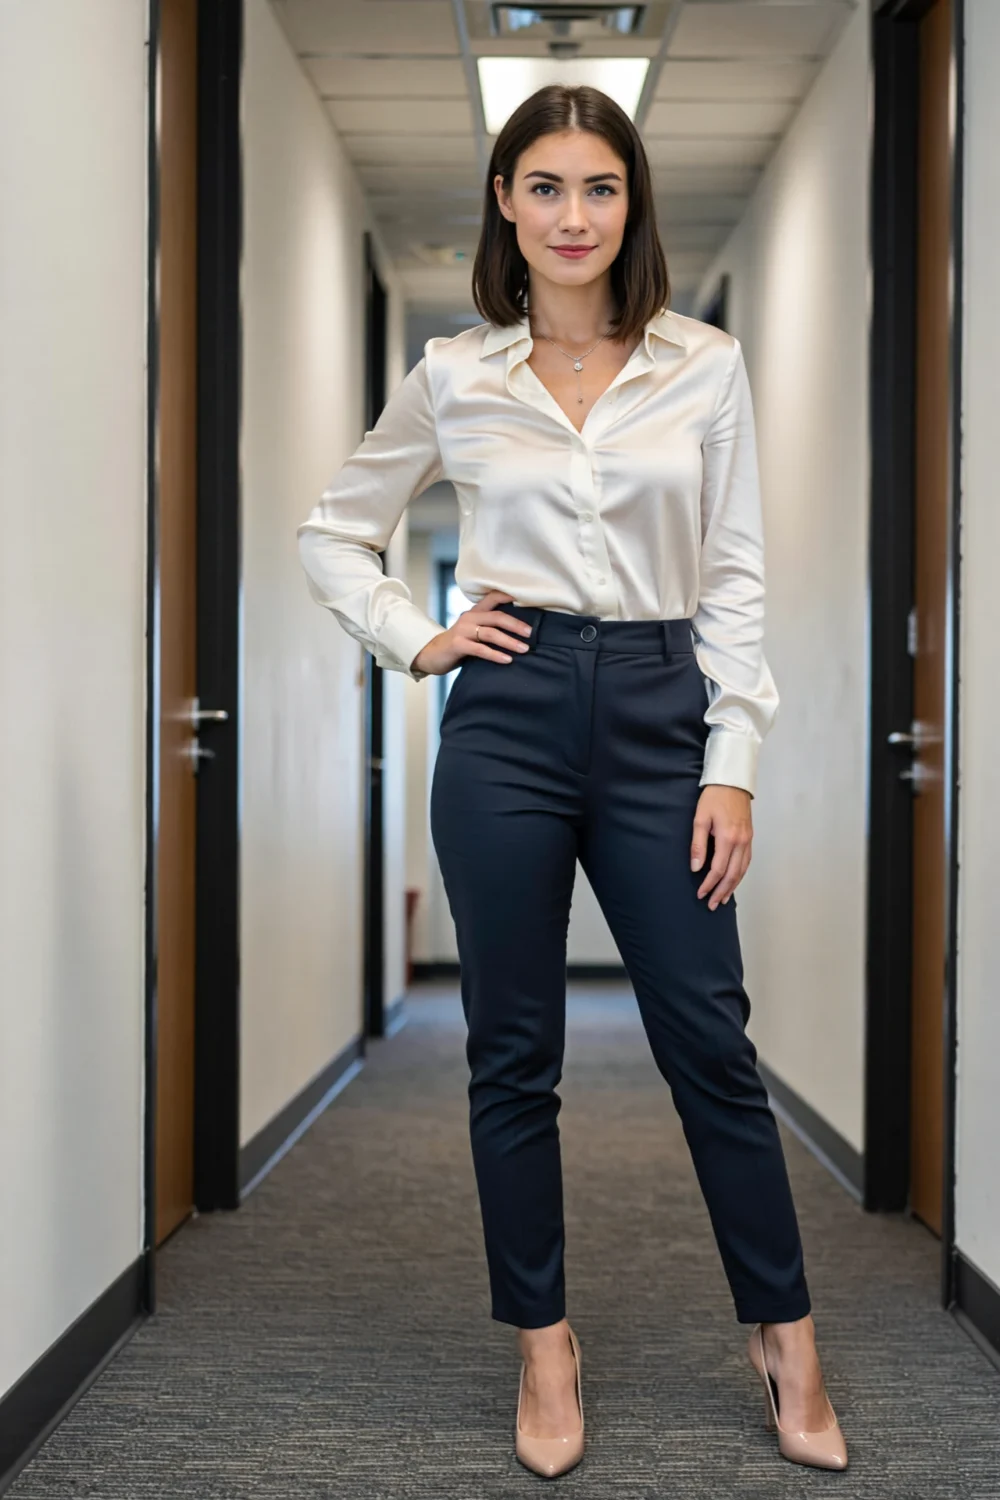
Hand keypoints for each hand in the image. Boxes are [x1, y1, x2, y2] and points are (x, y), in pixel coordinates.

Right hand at [411, 589, 533, 675]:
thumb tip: (518, 634)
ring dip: (510, 641)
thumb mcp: (473, 632)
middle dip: (516, 625)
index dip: (508, 596)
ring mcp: (463, 631)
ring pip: (491, 633)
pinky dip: (496, 655)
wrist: (432, 655)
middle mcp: (469, 618)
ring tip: (524, 649)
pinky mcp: (458, 645)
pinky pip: (481, 649)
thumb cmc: (458, 645)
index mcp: (474, 613)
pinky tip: (507, 660)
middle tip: (530, 633)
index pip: (492, 598)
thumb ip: (488, 629)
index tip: (526, 599)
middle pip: (497, 617)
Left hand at [691, 785, 752, 909]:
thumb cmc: (714, 797)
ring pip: (742, 870)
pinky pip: (746, 862)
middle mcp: (741, 842)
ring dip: (732, 887)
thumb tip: (695, 867)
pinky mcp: (750, 838)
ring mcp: (748, 840)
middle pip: (732, 874)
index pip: (718, 869)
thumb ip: (698, 845)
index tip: (700, 894)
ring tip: (722, 899)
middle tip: (711, 904)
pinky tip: (734, 881)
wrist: (733, 782)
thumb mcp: (700, 819)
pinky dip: (740, 875)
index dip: (708, 884)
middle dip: (721, 891)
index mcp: (727, 838)